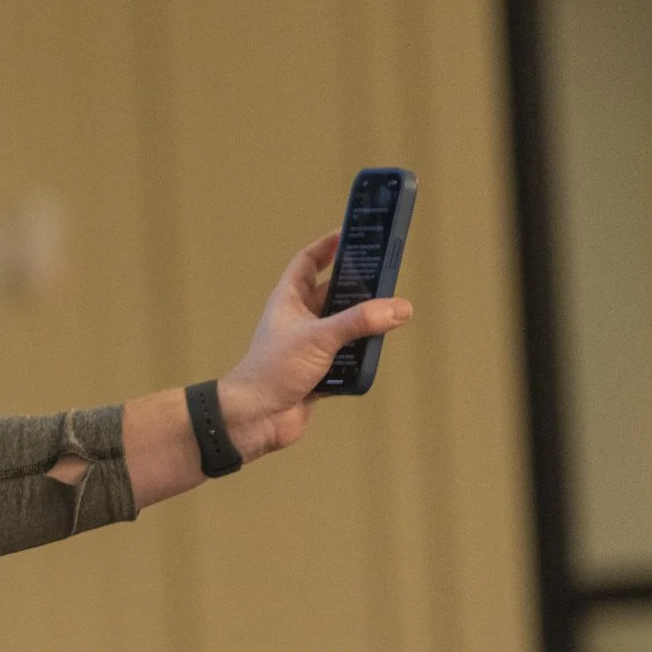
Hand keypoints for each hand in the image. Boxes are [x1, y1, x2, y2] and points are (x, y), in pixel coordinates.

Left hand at [220, 231, 412, 457]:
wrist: (253, 418)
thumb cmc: (271, 370)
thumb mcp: (318, 338)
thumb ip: (359, 321)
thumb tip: (398, 307)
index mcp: (288, 300)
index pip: (307, 262)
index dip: (327, 246)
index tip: (352, 234)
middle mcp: (298, 319)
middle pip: (333, 293)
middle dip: (359, 286)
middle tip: (388, 276)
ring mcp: (308, 345)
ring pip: (344, 326)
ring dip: (364, 323)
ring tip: (391, 315)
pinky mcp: (317, 371)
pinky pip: (347, 358)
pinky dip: (361, 356)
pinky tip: (377, 354)